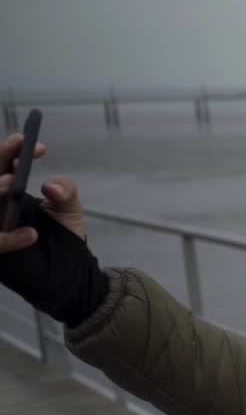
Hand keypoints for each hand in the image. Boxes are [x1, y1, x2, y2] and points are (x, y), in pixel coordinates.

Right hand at [1, 134, 84, 253]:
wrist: (67, 271)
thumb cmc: (63, 234)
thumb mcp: (69, 208)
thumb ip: (66, 191)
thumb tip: (51, 186)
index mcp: (7, 189)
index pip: (1, 164)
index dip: (10, 150)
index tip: (31, 144)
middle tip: (15, 158)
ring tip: (12, 183)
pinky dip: (8, 239)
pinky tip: (33, 234)